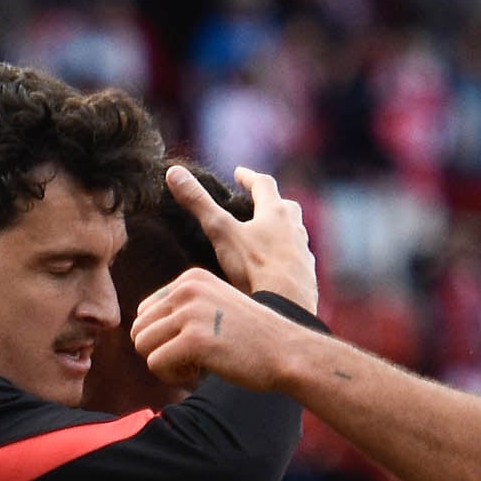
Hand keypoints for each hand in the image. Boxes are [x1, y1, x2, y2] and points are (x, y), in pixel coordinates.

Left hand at [131, 267, 310, 395]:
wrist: (287, 352)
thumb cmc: (252, 338)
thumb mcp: (216, 307)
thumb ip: (182, 310)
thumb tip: (135, 332)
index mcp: (191, 279)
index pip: (145, 312)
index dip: (163, 337)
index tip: (192, 345)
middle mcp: (187, 289)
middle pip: (139, 329)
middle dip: (159, 351)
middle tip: (190, 360)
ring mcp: (191, 312)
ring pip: (142, 346)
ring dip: (164, 364)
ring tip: (194, 366)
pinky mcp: (194, 339)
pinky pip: (155, 364)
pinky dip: (172, 376)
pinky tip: (198, 374)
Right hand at [166, 163, 320, 310]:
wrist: (287, 307)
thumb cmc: (253, 267)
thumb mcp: (221, 232)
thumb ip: (199, 203)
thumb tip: (173, 172)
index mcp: (275, 213)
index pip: (263, 184)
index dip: (249, 177)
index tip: (238, 174)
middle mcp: (294, 229)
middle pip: (287, 206)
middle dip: (273, 201)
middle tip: (260, 203)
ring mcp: (304, 254)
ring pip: (297, 234)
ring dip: (284, 230)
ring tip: (271, 236)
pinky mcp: (307, 277)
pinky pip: (300, 260)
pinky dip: (289, 257)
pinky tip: (280, 268)